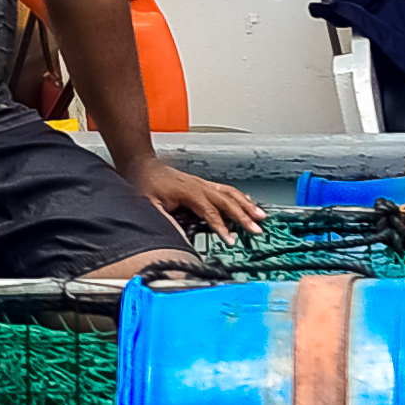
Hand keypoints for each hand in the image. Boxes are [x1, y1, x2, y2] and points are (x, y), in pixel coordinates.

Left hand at [141, 160, 265, 239]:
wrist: (142, 164)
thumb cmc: (145, 183)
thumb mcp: (148, 204)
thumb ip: (163, 220)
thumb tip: (175, 236)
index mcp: (188, 192)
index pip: (209, 212)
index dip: (221, 227)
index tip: (230, 240)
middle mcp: (199, 186)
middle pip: (227, 202)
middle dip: (243, 216)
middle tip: (256, 230)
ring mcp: (203, 184)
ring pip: (231, 194)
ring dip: (247, 205)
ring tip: (261, 216)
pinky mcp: (203, 184)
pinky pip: (226, 190)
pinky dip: (240, 197)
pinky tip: (249, 203)